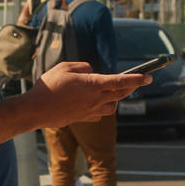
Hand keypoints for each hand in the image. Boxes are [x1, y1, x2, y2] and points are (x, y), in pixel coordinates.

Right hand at [24, 62, 149, 127]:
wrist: (35, 110)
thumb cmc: (48, 86)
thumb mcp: (64, 67)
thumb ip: (82, 66)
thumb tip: (92, 71)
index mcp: (92, 84)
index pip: (121, 81)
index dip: (137, 78)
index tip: (149, 77)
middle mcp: (95, 99)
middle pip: (121, 94)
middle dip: (131, 87)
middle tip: (137, 82)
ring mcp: (89, 111)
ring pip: (112, 107)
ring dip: (116, 99)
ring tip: (112, 92)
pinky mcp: (83, 118)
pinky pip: (100, 114)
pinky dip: (103, 108)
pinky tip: (96, 103)